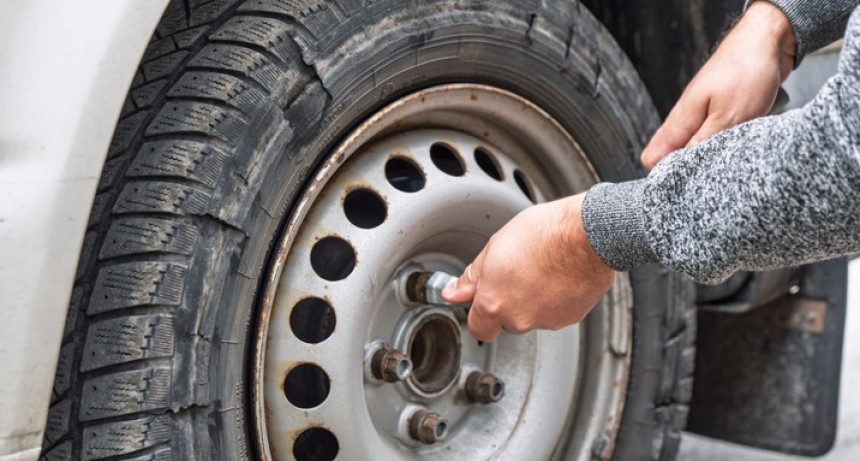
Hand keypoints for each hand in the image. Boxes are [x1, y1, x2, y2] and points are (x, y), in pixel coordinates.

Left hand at [441, 193, 614, 341]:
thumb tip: (454, 292)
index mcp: (495, 303)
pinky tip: (559, 274)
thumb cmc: (545, 234)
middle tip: (517, 271)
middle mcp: (520, 319)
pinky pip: (556, 312)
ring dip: (534, 298)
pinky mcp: (571, 317)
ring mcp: (547, 321)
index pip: (478, 328)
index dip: (480, 313)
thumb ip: (472, 276)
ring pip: (533, 315)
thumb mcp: (495, 246)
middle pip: (507, 320)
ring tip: (542, 267)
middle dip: (509, 300)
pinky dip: (556, 298)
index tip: (483, 298)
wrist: (588, 234)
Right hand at [640, 0, 796, 169]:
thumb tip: (679, 170)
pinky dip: (730, 145)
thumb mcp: (727, 116)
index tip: (678, 191)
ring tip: (729, 166)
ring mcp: (705, 116)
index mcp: (681, 120)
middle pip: (676, 157)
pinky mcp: (723, 114)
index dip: (661, 177)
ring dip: (714, 159)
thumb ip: (702, 145)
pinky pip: (719, 138)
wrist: (769, 40)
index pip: (653, 157)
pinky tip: (742, 148)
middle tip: (709, 183)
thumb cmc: (746, 70)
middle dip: (690, 172)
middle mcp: (689, 120)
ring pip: (700, 149)